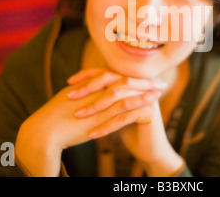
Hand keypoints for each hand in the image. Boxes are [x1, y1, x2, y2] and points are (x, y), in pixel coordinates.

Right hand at [15, 68, 165, 175]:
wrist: (43, 132)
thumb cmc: (53, 121)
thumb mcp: (69, 103)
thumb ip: (81, 96)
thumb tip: (87, 94)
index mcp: (87, 85)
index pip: (113, 75)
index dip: (129, 75)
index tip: (144, 77)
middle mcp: (94, 89)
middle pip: (123, 78)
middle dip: (142, 79)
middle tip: (158, 79)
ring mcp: (98, 101)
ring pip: (127, 89)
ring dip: (145, 88)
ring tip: (161, 88)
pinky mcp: (100, 115)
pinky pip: (124, 105)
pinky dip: (139, 101)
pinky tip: (152, 101)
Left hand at [68, 68, 184, 175]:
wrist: (149, 148)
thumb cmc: (128, 128)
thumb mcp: (114, 108)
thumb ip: (105, 94)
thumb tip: (80, 86)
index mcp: (132, 80)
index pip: (108, 71)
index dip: (88, 74)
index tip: (70, 82)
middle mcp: (140, 84)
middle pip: (112, 80)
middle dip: (89, 87)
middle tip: (70, 96)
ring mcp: (147, 97)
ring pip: (116, 98)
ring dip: (95, 107)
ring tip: (78, 115)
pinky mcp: (149, 112)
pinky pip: (123, 118)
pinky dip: (106, 126)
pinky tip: (92, 134)